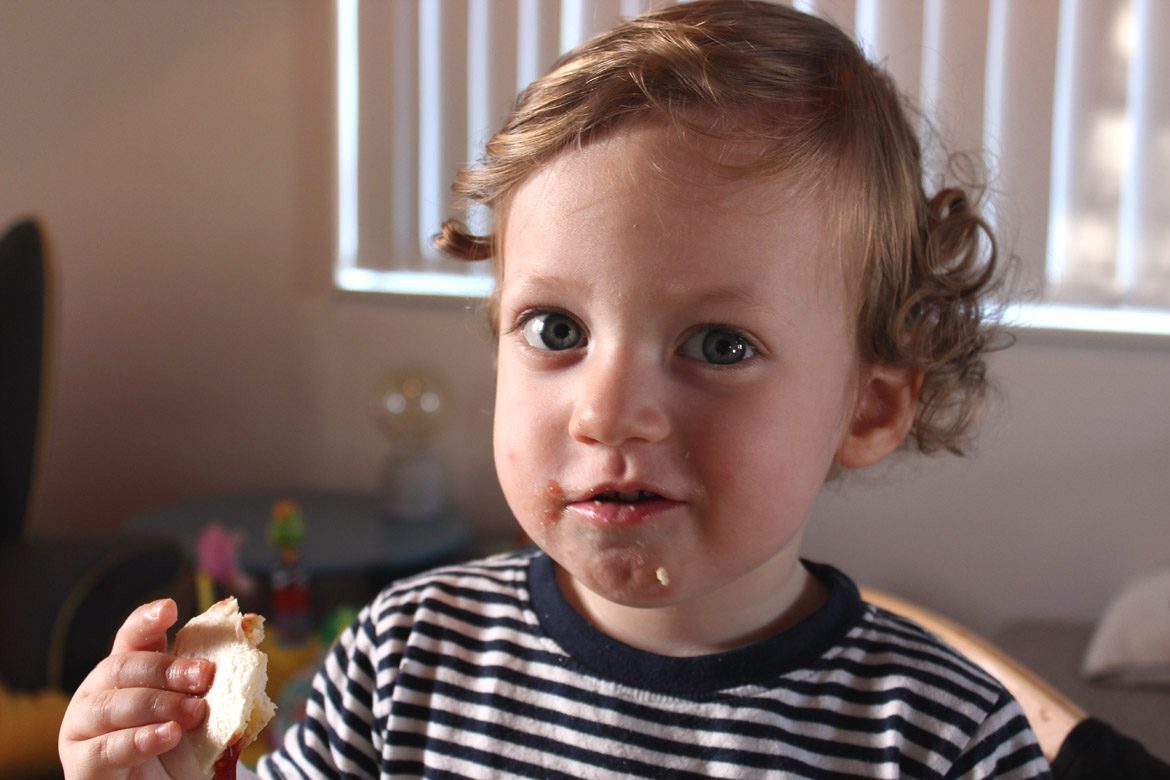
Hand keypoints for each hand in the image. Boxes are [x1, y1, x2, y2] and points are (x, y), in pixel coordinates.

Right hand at [59, 599, 214, 778]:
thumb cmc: (179, 751)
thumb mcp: (196, 711)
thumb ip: (205, 683)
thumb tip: (245, 645)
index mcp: (126, 674)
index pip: (131, 637)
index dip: (147, 620)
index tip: (170, 609)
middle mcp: (97, 694)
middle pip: (122, 666)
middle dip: (166, 668)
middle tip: (204, 676)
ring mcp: (82, 729)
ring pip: (112, 705)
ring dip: (158, 704)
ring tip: (194, 712)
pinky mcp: (82, 764)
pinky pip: (107, 747)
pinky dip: (141, 739)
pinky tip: (169, 734)